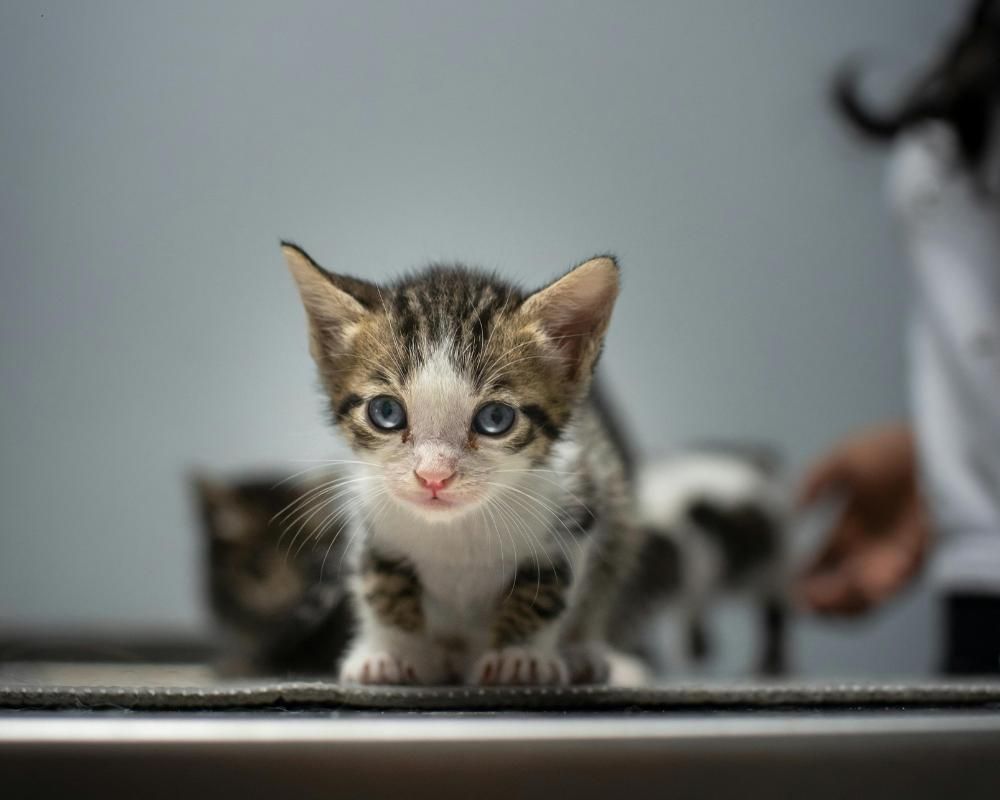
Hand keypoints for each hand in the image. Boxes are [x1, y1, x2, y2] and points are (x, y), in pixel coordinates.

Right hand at [796, 423, 929, 614]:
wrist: (936, 447)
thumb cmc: (894, 449)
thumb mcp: (840, 460)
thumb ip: (810, 484)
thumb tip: (785, 507)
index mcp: (850, 527)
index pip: (818, 563)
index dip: (799, 576)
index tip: (782, 582)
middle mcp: (869, 548)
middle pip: (835, 587)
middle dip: (814, 598)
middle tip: (798, 600)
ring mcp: (891, 558)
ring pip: (859, 597)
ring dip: (837, 602)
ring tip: (818, 600)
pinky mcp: (914, 562)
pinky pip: (887, 586)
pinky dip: (870, 591)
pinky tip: (857, 585)